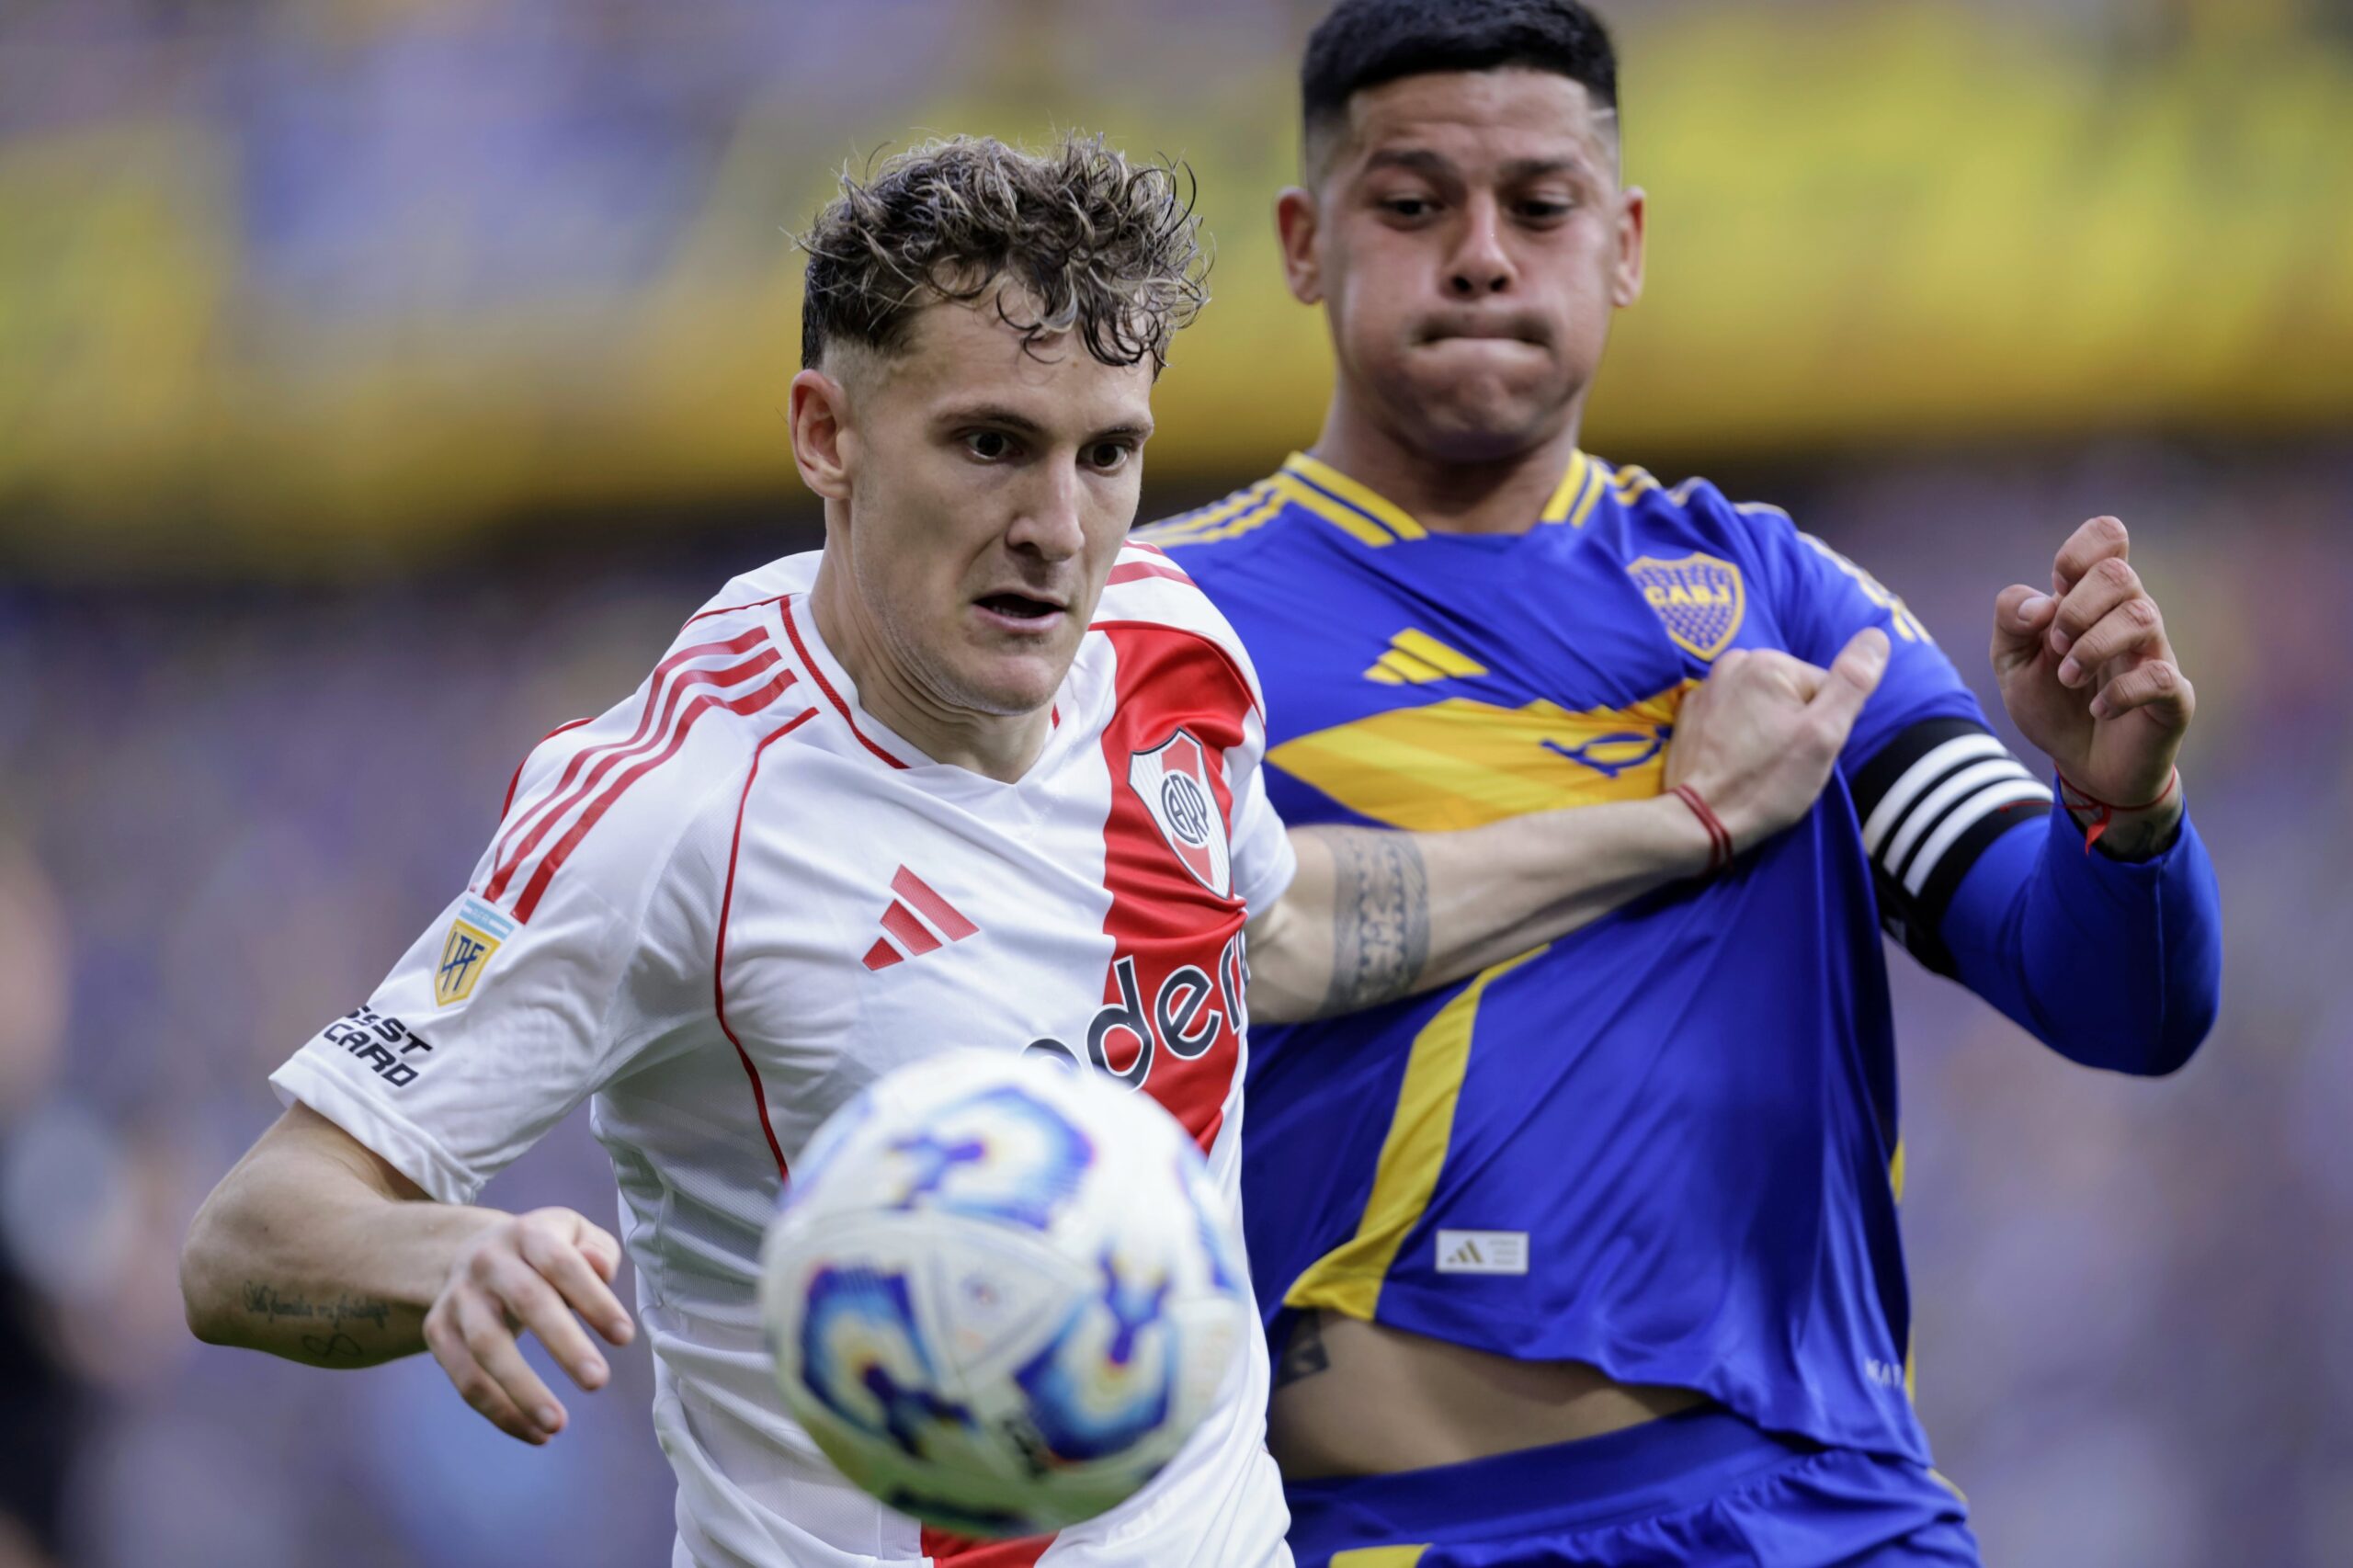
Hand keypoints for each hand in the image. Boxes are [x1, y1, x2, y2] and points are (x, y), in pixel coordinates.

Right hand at [423, 1207, 635, 1444]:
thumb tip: (603, 1272)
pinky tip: (535, 1434)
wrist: (472, 1251)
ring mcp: (458, 1297)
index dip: (594, 1300)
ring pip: (487, 1348)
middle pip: (527, 1302)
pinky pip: (465, 1380)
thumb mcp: (576, 1236)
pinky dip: (500, 1413)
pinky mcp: (438, 1331)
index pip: (563, 1264)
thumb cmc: (544, 1252)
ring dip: (522, 1390)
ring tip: (558, 1426)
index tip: (625, 1337)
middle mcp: (488, 1261)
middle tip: (598, 1382)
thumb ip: (598, 1253)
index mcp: (529, 1234)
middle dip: (564, 1345)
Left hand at [1664, 628, 1889, 853]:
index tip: (1806, 752)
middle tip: (1783, 762)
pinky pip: (1732, 717)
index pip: (1824, 687)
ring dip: (1768, 730)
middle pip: (1791, 693)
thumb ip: (1853, 682)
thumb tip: (1877, 636)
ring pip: (1762, 705)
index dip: (1825, 724)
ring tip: (1759, 765)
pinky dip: (1739, 736)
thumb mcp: (1824, 735)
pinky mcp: (1690, 715)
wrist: (1697, 821)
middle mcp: (1731, 664)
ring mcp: (1706, 689)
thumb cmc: (1766, 783)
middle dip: (1796, 725)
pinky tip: (1736, 762)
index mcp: (1766, 662)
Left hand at [1992, 517, 2190, 850]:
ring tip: (2068, 679)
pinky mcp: (2173, 696)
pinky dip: (2121, 691)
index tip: (2055, 592)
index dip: (2079, 553)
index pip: (2108, 536)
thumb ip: (2011, 619)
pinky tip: (2098, 708)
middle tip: (2055, 648)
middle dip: (2075, 609)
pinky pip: (2161, 677)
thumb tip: (2042, 604)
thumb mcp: (2011, 660)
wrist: (2080, 764)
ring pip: (2142, 616)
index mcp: (2092, 598)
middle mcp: (2130, 616)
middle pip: (2119, 574)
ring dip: (2093, 647)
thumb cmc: (2052, 702)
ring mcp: (2156, 653)